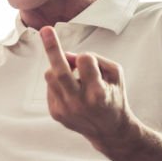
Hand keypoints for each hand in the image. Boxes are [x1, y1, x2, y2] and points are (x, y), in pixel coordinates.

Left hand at [40, 26, 132, 150]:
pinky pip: (50, 87)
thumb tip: (68, 55)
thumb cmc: (114, 96)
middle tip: (46, 30)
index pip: (85, 60)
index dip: (88, 58)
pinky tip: (70, 90)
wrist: (109, 130)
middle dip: (52, 48)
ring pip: (51, 76)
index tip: (91, 63)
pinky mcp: (55, 113)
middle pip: (60, 71)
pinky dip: (58, 83)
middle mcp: (79, 102)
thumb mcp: (115, 74)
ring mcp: (65, 109)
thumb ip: (96, 59)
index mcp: (98, 93)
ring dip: (59, 67)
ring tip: (72, 73)